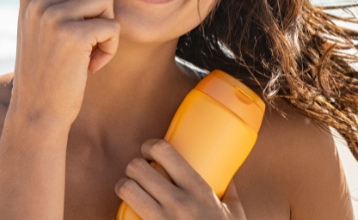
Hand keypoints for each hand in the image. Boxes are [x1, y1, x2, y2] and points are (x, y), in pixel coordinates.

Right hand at [10, 0, 119, 127]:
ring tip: (84, 55)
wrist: (38, 110)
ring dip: (106, 32)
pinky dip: (109, 49)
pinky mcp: (70, 33)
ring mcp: (52, 14)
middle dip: (99, 14)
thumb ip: (58, 1)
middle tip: (81, 45)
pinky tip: (89, 66)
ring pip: (106, 2)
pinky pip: (111, 26)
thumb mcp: (44, 30)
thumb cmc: (49, 72)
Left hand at [115, 139, 247, 219]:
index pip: (164, 151)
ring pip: (126, 189)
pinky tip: (126, 213)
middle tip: (139, 173)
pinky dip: (122, 213)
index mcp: (199, 191)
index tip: (148, 151)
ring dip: (124, 186)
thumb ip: (229, 192)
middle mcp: (179, 204)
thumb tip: (226, 172)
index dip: (150, 145)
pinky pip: (125, 216)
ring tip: (130, 189)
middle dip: (134, 166)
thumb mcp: (235, 214)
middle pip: (137, 168)